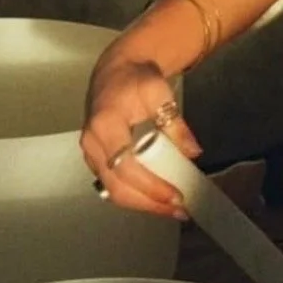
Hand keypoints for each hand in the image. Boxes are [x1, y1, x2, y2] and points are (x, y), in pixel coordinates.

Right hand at [80, 51, 202, 217]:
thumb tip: (193, 152)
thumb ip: (174, 122)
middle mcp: (92, 143)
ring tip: (172, 209)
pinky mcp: (95, 161)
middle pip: (116, 187)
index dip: (150, 185)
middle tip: (180, 210)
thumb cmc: (136, 80)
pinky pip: (113, 185)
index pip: (125, 166)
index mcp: (105, 124)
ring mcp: (90, 154)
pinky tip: (157, 199)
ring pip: (113, 191)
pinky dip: (135, 196)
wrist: (115, 71)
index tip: (176, 195)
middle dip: (149, 203)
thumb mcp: (159, 93)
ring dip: (143, 204)